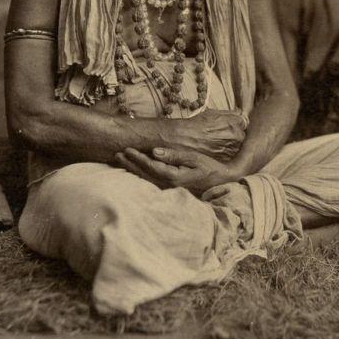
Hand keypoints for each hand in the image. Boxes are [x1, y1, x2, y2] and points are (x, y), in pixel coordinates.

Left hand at [115, 146, 239, 195]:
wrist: (221, 180)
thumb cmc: (208, 166)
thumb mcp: (193, 158)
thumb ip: (173, 156)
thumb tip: (154, 152)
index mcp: (174, 177)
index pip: (151, 167)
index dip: (137, 158)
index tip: (126, 149)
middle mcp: (169, 185)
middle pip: (144, 175)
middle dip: (130, 164)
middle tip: (117, 154)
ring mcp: (169, 189)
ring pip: (146, 180)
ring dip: (133, 170)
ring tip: (121, 160)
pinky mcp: (171, 189)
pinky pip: (151, 182)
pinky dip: (141, 175)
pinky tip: (134, 169)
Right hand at [158, 108, 246, 159]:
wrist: (182, 139)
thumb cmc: (196, 125)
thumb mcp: (213, 113)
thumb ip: (230, 114)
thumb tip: (240, 115)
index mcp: (236, 122)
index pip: (243, 123)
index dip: (234, 125)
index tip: (227, 127)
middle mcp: (238, 135)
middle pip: (241, 135)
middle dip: (233, 135)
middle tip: (219, 137)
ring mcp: (233, 149)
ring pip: (236, 147)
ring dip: (230, 146)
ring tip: (214, 145)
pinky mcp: (227, 160)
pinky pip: (230, 157)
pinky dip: (224, 155)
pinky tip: (214, 152)